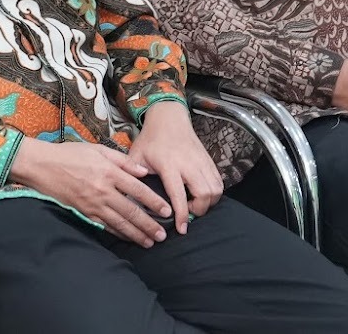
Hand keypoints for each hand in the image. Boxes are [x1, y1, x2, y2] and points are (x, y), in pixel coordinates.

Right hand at [10, 138, 169, 246]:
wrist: (42, 166)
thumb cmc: (70, 154)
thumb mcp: (98, 149)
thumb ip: (123, 161)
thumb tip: (144, 172)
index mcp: (109, 172)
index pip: (138, 190)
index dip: (154, 202)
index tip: (167, 211)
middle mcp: (103, 190)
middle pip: (132, 211)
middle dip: (149, 225)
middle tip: (162, 235)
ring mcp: (93, 204)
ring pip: (119, 223)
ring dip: (136, 234)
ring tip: (149, 242)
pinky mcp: (84, 212)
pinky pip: (104, 225)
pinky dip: (118, 233)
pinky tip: (127, 238)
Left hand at [126, 100, 221, 233]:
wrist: (168, 118)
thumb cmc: (150, 139)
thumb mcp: (136, 156)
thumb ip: (132, 176)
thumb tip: (129, 199)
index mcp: (168, 164)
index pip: (179, 195)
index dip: (181, 215)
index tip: (181, 229)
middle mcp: (188, 163)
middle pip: (205, 194)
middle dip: (199, 210)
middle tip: (188, 214)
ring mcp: (201, 161)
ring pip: (216, 189)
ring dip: (208, 203)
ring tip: (194, 205)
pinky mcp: (209, 160)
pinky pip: (219, 182)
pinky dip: (214, 193)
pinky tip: (202, 196)